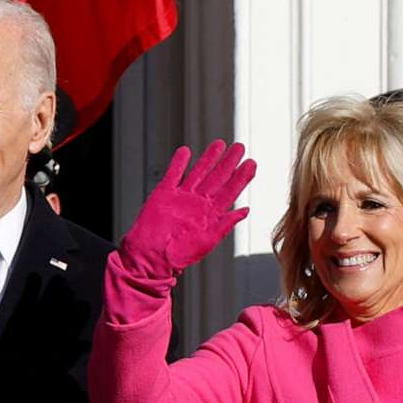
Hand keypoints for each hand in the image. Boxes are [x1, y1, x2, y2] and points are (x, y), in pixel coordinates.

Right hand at [119, 140, 254, 280]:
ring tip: (219, 144)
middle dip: (228, 162)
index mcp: (211, 214)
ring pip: (198, 172)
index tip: (252, 164)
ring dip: (208, 158)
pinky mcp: (164, 194)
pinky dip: (179, 163)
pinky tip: (186, 152)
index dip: (241, 177)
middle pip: (217, 178)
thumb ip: (225, 224)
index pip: (230, 191)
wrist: (151, 257)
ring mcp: (181, 197)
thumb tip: (245, 211)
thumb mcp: (208, 241)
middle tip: (239, 147)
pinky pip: (173, 174)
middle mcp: (198, 203)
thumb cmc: (178, 255)